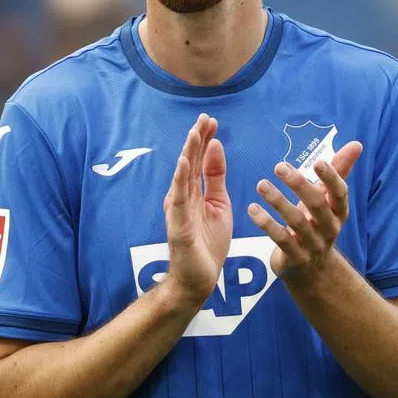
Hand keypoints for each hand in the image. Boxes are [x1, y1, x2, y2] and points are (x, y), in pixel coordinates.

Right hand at [163, 113, 232, 307]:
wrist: (199, 280)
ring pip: (182, 176)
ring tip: (193, 133)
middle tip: (204, 117)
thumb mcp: (219, 204)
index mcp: (193, 191)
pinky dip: (179, 180)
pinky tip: (182, 163)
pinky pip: (178, 199)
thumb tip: (216, 146)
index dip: (204, 139)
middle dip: (196, 139)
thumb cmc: (208, 243)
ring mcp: (178, 211)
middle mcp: (182, 197)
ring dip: (187, 153)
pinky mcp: (178, 226)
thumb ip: (215, 177)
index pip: (198, 160)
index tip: (212, 120)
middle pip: (189, 163)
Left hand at [248, 141, 363, 283]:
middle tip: (279, 167)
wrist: (312, 271)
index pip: (340, 193)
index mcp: (338, 211)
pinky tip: (253, 209)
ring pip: (296, 222)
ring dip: (278, 202)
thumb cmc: (317, 224)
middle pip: (317, 205)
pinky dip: (266, 224)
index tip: (318, 162)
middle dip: (299, 185)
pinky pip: (281, 240)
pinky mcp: (296, 258)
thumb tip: (357, 144)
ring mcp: (313, 245)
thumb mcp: (327, 200)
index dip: (331, 178)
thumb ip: (339, 171)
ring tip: (261, 185)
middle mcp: (329, 228)